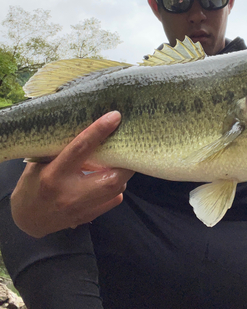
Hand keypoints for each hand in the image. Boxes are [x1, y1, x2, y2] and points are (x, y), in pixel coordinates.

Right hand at [11, 111, 133, 237]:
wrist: (26, 220)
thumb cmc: (32, 184)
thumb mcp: (39, 163)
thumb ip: (61, 149)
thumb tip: (86, 126)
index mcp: (54, 174)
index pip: (80, 149)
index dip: (99, 131)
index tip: (115, 117)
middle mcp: (69, 194)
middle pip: (110, 179)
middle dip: (125, 163)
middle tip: (130, 147)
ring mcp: (79, 209)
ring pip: (115, 191)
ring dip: (123, 175)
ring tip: (122, 161)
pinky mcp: (86, 217)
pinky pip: (112, 202)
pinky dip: (117, 188)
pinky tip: (112, 179)